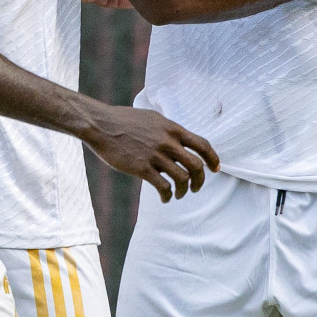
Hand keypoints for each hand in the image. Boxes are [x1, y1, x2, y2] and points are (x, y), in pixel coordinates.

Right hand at [81, 104, 219, 202]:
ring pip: (182, 178)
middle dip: (200, 180)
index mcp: (172, 128)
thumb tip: (178, 139)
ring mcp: (155, 155)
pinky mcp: (142, 168)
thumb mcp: (152, 118)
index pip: (202, 144)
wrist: (101, 124)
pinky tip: (164, 198)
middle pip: (196, 165)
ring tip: (178, 194)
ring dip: (183, 190)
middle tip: (196, 188)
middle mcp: (167, 141)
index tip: (215, 169)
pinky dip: (167, 196)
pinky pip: (163, 187)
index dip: (213, 158)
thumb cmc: (123, 120)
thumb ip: (167, 129)